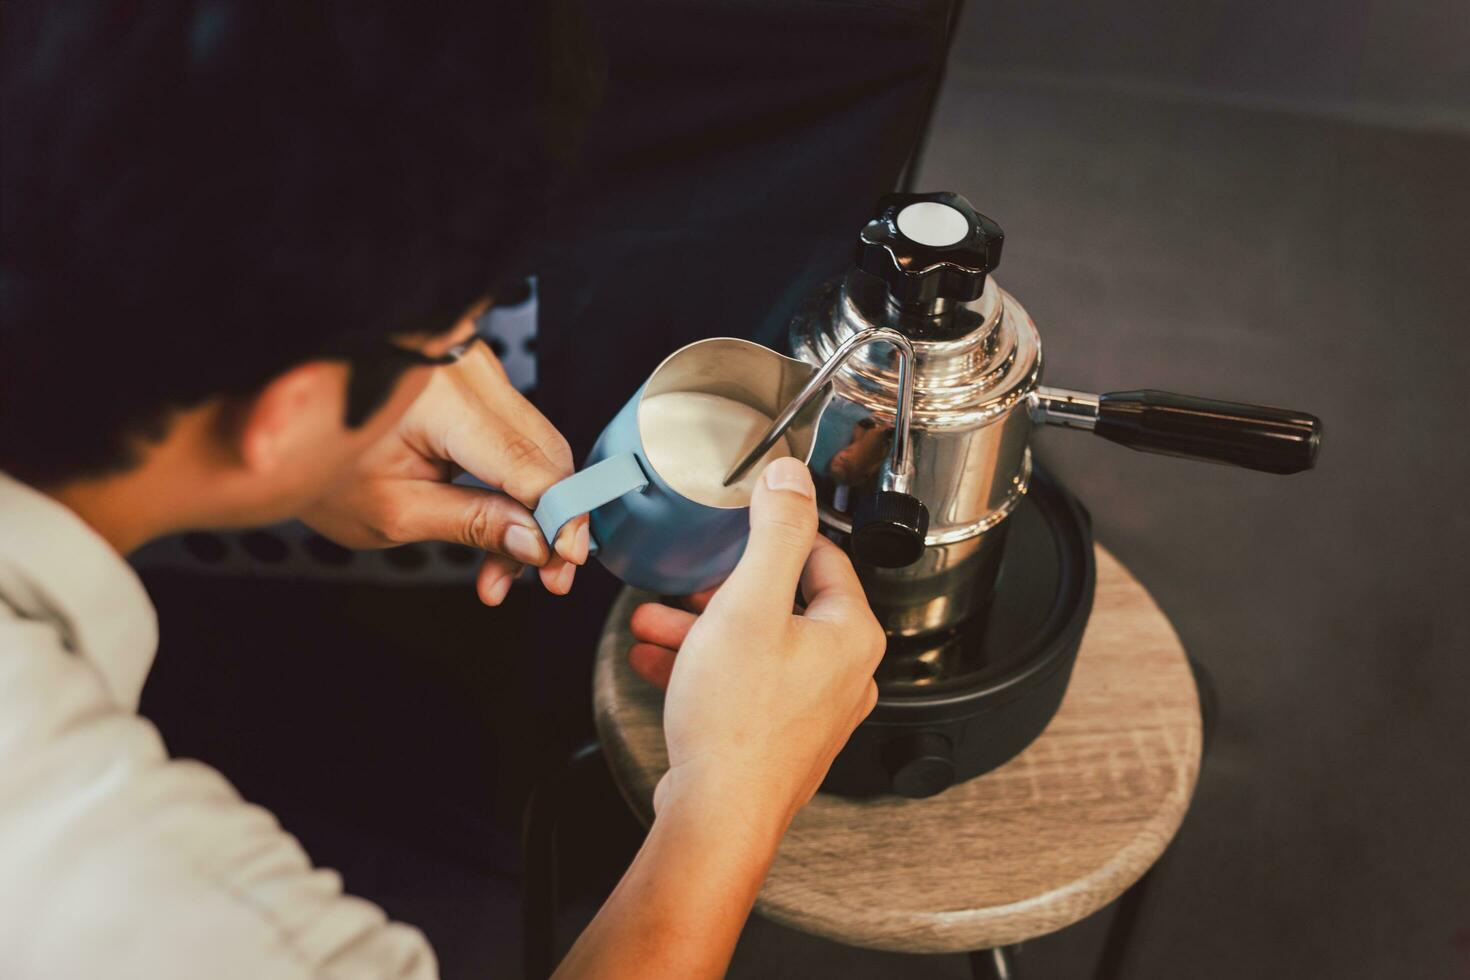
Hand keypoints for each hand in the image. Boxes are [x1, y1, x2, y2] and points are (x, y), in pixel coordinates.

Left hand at [302, 339, 588, 603]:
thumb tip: (536, 542)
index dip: (557, 514)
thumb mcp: (395, 512)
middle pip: (544, 451)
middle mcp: (467, 368)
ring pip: (537, 447)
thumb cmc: (322, 469)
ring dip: (535, 510)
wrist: (285, 428)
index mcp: (441, 396)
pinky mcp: (475, 380)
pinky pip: (516, 435)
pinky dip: (517, 486)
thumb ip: (472, 524)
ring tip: (507, 570)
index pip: (527, 462)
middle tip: (550, 578)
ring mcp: (475, 368)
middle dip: (553, 519)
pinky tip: (505, 534)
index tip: (564, 560)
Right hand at [627, 457, 884, 833]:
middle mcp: (843, 674)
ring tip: (653, 621)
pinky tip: (657, 662)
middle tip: (687, 584)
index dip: (775, 535)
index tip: (740, 526)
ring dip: (702, 629)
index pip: (824, 557)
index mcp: (850, 634)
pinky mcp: (780, 738)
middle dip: (722, 589)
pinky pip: (743, 685)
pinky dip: (704, 668)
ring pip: (757, 646)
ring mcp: (813, 711)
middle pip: (785, 603)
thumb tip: (792, 478)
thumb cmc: (736, 722)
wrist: (717, 815)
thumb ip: (775, 532)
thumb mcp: (748, 603)